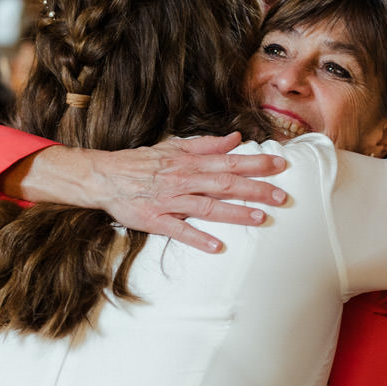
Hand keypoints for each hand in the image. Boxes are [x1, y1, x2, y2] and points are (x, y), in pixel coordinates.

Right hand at [78, 133, 288, 252]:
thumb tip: (235, 139)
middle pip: (225, 184)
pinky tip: (216, 246)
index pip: (229, 162)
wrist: (105, 176)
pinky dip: (197, 237)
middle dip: (255, 189)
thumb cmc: (142, 162)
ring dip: (234, 212)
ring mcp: (170, 201)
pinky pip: (179, 230)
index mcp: (190, 163)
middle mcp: (184, 180)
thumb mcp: (175, 148)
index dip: (256, 163)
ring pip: (208, 206)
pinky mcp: (156, 219)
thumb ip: (207, 145)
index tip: (280, 165)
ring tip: (260, 218)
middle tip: (281, 197)